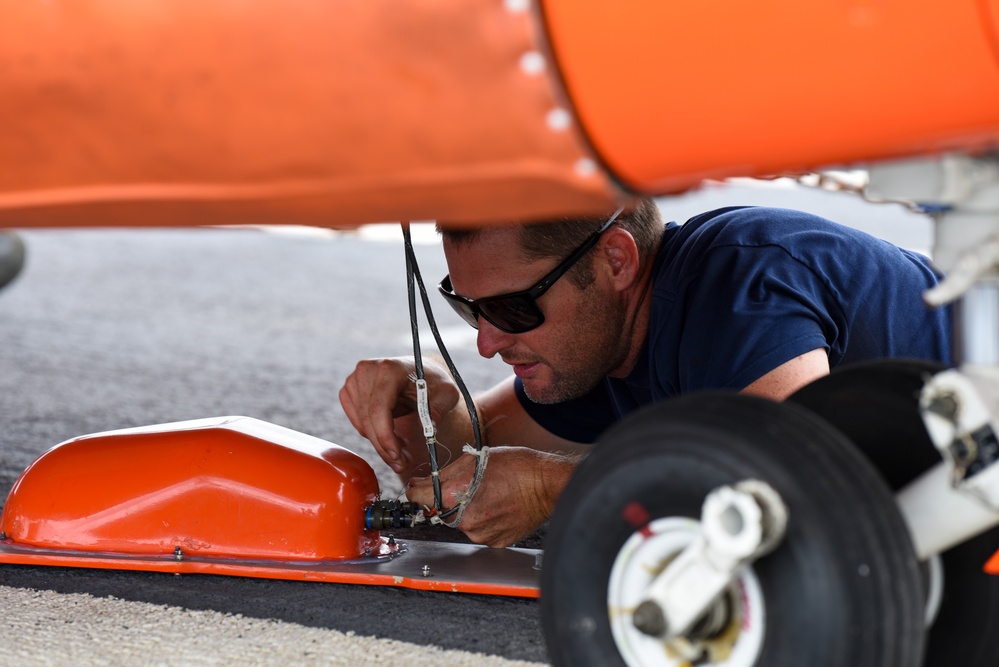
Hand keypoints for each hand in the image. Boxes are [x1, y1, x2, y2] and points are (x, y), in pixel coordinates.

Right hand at [339, 357, 460, 478]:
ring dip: (381, 443)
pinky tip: (390, 435)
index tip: (397, 456)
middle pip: (369, 420)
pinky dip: (373, 434)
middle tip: (401, 464)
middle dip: (385, 447)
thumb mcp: (446, 393)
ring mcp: (354, 380)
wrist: (418, 372)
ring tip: (402, 448)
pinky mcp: (349, 391)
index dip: (385, 436)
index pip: (379, 408)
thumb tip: (430, 430)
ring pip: (362, 425)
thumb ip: (438, 410)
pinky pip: (358, 422)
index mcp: (389, 369)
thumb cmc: (432, 381)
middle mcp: (367, 371)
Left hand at [406, 446, 577, 547]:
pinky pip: (480, 531)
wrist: (548, 485)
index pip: (418, 498)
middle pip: (442, 511)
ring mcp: (481, 534)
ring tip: (490, 495)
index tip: (420, 488)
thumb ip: (444, 474)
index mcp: (456, 495)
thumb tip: (419, 484)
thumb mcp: (475, 459)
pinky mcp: (495, 542)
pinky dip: (485, 520)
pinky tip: (499, 506)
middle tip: (472, 485)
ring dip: (468, 510)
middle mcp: (466, 520)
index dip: (417, 490)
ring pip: (462, 522)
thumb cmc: (517, 467)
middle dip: (450, 499)